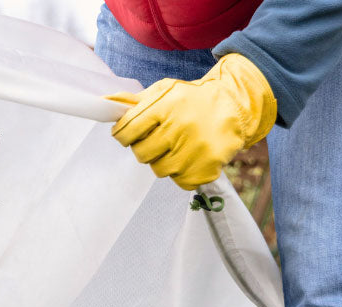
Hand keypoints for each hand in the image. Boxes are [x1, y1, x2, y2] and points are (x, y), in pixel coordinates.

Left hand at [106, 53, 276, 189]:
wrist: (234, 104)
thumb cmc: (191, 100)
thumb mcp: (164, 91)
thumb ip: (135, 101)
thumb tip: (107, 102)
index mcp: (166, 105)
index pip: (127, 130)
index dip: (123, 134)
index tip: (128, 134)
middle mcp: (181, 126)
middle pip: (141, 154)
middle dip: (144, 148)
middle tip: (157, 140)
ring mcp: (196, 148)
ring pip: (160, 169)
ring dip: (163, 161)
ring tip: (176, 147)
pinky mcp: (208, 166)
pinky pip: (181, 181)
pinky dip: (182, 173)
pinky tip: (190, 157)